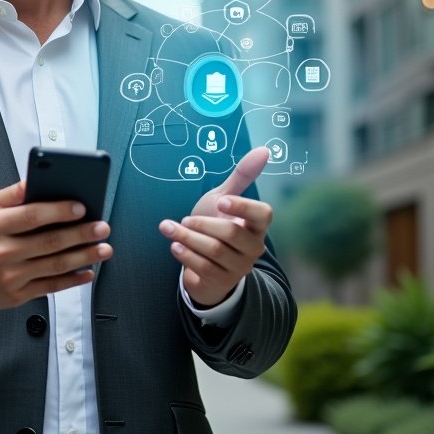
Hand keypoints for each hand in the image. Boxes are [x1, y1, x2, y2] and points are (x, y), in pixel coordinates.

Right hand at [0, 180, 112, 309]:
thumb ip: (13, 193)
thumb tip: (37, 179)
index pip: (32, 216)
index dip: (59, 211)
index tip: (82, 207)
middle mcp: (2, 252)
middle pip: (49, 242)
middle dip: (81, 234)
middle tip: (102, 227)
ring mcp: (10, 276)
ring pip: (54, 266)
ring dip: (84, 257)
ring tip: (103, 248)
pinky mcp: (16, 295)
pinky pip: (50, 287)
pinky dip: (72, 281)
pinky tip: (88, 272)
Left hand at [158, 146, 272, 307]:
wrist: (204, 265)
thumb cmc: (216, 226)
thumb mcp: (224, 199)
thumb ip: (241, 176)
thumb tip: (263, 150)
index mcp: (256, 225)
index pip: (263, 214)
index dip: (243, 206)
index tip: (220, 201)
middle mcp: (253, 247)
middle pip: (231, 233)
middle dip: (202, 223)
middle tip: (185, 219)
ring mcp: (239, 267)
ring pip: (213, 251)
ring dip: (187, 237)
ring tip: (170, 229)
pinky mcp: (222, 282)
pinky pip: (203, 268)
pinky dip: (185, 254)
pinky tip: (174, 245)